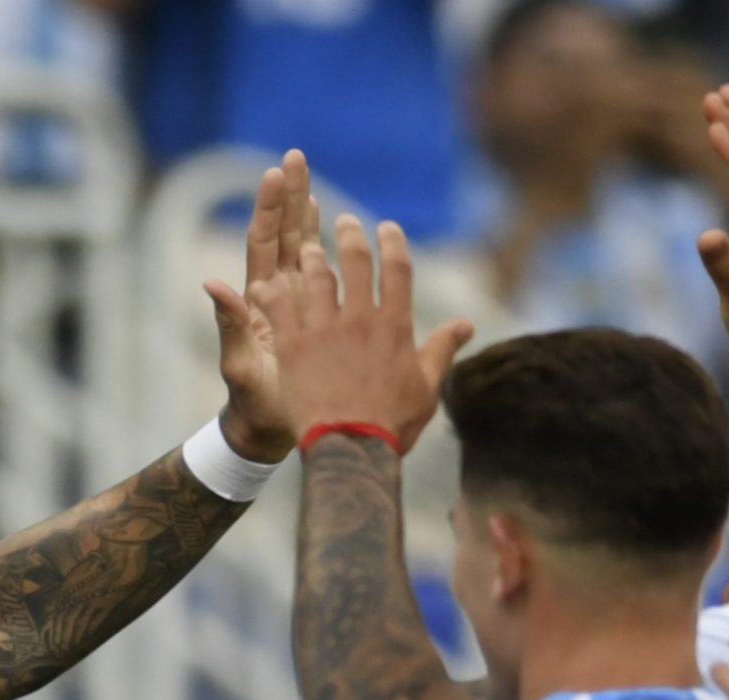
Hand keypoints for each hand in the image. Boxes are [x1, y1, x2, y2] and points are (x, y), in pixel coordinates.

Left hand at [205, 150, 328, 460]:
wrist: (269, 431)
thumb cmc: (255, 404)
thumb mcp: (241, 366)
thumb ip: (229, 325)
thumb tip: (210, 284)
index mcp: (260, 301)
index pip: (263, 243)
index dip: (270, 209)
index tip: (275, 174)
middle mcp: (273, 294)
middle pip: (280, 234)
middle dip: (288, 196)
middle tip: (294, 157)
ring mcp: (291, 302)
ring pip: (298, 247)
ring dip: (303, 212)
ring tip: (308, 175)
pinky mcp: (309, 314)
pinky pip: (316, 273)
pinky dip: (319, 245)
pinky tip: (328, 223)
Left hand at [249, 211, 475, 452]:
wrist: (350, 449)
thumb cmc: (392, 424)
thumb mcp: (427, 387)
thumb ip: (442, 349)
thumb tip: (466, 325)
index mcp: (394, 326)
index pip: (397, 269)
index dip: (392, 242)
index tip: (387, 228)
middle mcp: (359, 319)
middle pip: (355, 262)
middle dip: (350, 235)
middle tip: (343, 221)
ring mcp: (324, 330)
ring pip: (316, 278)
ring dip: (312, 258)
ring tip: (307, 248)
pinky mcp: (294, 346)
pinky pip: (278, 308)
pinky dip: (269, 294)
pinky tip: (262, 285)